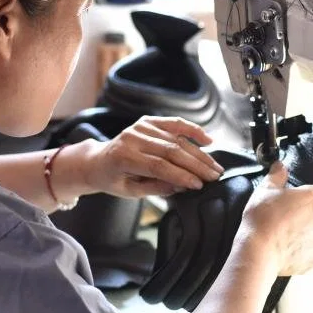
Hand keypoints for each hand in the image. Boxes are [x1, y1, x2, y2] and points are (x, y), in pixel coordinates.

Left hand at [84, 117, 223, 197]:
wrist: (98, 160)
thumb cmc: (113, 179)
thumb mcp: (130, 191)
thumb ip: (155, 188)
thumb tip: (182, 186)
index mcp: (124, 157)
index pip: (158, 166)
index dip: (181, 175)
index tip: (199, 185)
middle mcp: (132, 138)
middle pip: (171, 150)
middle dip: (196, 165)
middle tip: (214, 176)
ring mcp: (140, 127)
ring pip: (176, 139)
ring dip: (199, 153)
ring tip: (214, 166)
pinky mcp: (147, 121)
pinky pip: (174, 123)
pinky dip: (192, 130)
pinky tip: (207, 140)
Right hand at [238, 163, 312, 276]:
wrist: (259, 252)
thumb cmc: (263, 219)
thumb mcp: (265, 190)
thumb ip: (277, 176)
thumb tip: (280, 166)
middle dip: (311, 214)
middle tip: (291, 217)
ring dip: (308, 233)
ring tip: (287, 236)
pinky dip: (304, 251)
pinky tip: (287, 249)